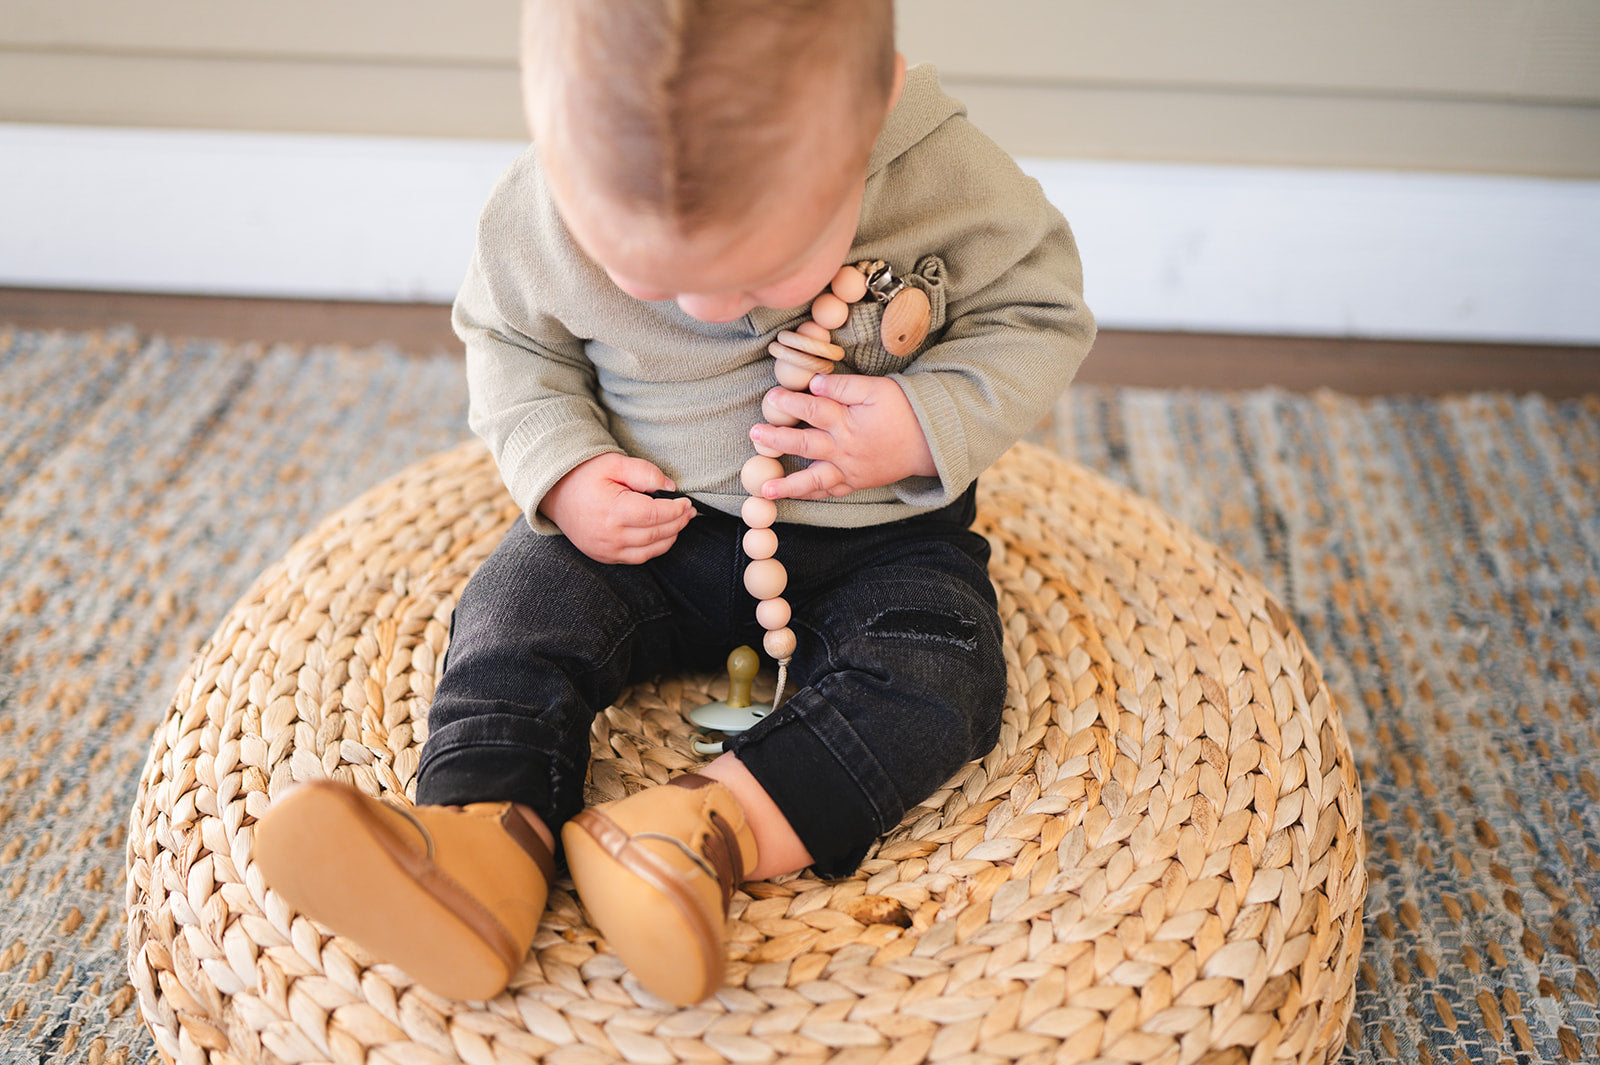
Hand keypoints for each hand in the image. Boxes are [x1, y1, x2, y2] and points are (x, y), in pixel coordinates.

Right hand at [538, 453, 693, 563]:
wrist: (555, 493)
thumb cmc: (585, 475)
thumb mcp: (614, 463)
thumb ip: (644, 473)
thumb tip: (670, 488)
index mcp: (611, 511)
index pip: (655, 516)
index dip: (676, 510)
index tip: (687, 502)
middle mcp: (609, 536)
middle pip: (656, 535)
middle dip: (678, 523)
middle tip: (689, 511)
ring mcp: (605, 550)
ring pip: (649, 551)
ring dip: (670, 537)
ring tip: (679, 522)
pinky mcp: (604, 556)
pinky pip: (637, 558)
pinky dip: (654, 548)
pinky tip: (662, 534)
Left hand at [750, 373, 935, 499]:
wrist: (932, 441)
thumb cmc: (905, 409)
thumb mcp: (877, 388)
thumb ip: (843, 386)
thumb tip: (813, 384)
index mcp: (848, 423)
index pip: (812, 411)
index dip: (789, 403)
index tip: (771, 397)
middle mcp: (845, 450)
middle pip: (804, 446)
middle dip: (776, 440)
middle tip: (754, 435)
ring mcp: (850, 471)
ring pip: (814, 479)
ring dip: (788, 485)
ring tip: (765, 491)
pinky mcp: (857, 482)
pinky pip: (831, 491)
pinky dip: (813, 494)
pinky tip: (796, 495)